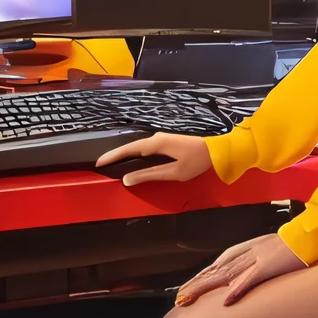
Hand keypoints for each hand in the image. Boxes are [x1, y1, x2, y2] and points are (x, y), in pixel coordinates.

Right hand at [95, 130, 213, 187]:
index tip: (99, 163)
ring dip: (127, 155)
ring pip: (139, 147)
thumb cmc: (196, 160)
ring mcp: (162, 138)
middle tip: (103, 165)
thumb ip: (150, 175)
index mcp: (156, 144)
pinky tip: (135, 162)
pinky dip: (137, 155)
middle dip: (117, 156)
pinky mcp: (167, 142)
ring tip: (115, 164)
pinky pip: (147, 148)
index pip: (128, 150)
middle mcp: (156, 138)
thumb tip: (127, 179)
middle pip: (132, 147)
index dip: (113, 156)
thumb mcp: (173, 172)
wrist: (218, 148)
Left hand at [175, 232, 302, 306]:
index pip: (216, 266)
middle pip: (215, 271)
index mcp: (245, 251)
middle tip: (179, 298)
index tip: (185, 291)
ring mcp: (255, 260)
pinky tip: (227, 299)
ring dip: (206, 287)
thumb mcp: (267, 256)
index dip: (200, 279)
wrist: (308, 237)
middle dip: (196, 285)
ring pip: (224, 275)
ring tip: (190, 298)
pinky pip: (250, 278)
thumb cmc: (290, 248)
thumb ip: (252, 267)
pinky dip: (238, 288)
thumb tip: (238, 283)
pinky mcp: (268, 266)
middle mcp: (245, 255)